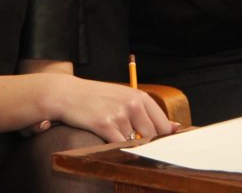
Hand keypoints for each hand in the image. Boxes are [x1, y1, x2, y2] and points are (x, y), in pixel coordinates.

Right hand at [48, 75, 179, 142]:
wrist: (67, 93)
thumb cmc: (97, 97)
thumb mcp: (124, 97)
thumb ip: (148, 111)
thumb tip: (175, 127)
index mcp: (139, 96)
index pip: (163, 124)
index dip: (161, 138)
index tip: (158, 145)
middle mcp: (132, 103)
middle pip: (151, 136)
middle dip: (144, 143)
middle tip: (128, 139)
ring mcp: (119, 114)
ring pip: (133, 142)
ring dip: (125, 143)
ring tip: (111, 132)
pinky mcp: (105, 125)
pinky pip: (118, 145)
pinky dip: (115, 147)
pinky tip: (107, 139)